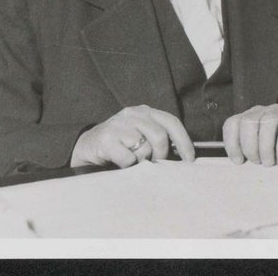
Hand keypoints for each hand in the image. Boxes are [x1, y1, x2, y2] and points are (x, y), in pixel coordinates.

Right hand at [70, 105, 194, 167]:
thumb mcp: (141, 135)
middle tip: (154, 164)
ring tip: (132, 160)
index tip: (189, 159)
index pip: (172, 122)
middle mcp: (132, 114)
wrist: (87, 147)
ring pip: (144, 149)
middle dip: (161, 155)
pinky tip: (120, 162)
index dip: (184, 141)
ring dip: (141, 161)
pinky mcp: (106, 139)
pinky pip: (128, 159)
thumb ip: (158, 138)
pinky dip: (127, 166)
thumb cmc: (120, 144)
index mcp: (144, 111)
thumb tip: (183, 155)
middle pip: (160, 137)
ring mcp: (119, 125)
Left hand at [222, 97, 277, 166]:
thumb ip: (252, 147)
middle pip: (247, 123)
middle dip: (250, 147)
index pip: (232, 123)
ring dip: (265, 149)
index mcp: (251, 116)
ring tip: (270, 163)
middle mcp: (263, 112)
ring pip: (266, 125)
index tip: (239, 161)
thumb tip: (240, 165)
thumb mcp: (264, 140)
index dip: (231, 143)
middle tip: (258, 162)